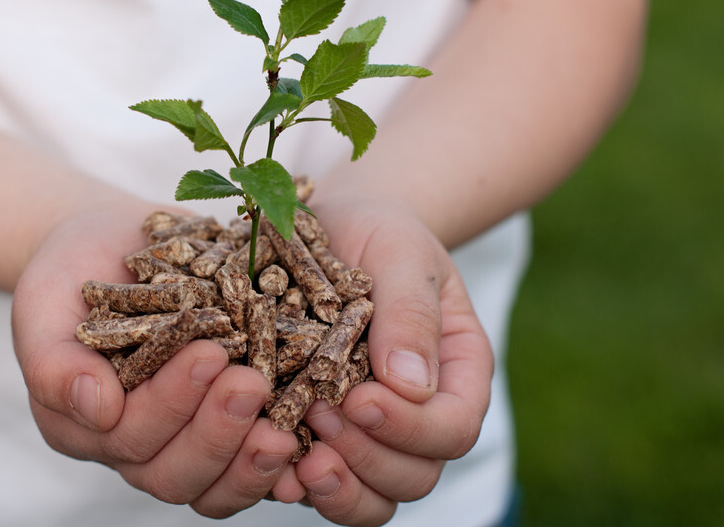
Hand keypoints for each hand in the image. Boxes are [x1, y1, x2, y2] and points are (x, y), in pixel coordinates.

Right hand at [11, 197, 297, 517]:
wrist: (113, 246)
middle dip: (218, 432)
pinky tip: (314, 430)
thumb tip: (96, 408)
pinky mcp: (228, 426)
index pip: (129, 437)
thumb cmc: (71, 272)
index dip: (170, 404)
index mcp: (87, 426)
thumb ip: (53, 360)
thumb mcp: (44, 303)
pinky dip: (285, 455)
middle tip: (252, 382)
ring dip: (254, 458)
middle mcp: (137, 447)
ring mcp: (185, 440)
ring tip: (288, 418)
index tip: (206, 353)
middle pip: (176, 473)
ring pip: (218, 483)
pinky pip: (255, 461)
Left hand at [291, 198, 493, 526]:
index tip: (361, 398)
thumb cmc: (379, 233)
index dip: (410, 428)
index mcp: (455, 373)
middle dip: (368, 456)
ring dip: (337, 487)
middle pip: (414, 475)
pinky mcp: (319, 435)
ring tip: (298, 457)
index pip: (453, 428)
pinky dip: (295, 484)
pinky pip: (318, 483)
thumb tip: (410, 387)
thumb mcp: (401, 254)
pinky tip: (268, 462)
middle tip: (320, 413)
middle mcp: (418, 415)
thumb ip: (410, 313)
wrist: (334, 227)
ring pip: (372, 496)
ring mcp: (368, 432)